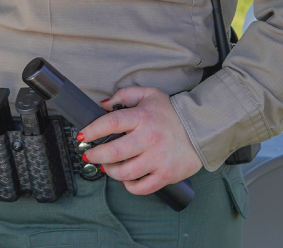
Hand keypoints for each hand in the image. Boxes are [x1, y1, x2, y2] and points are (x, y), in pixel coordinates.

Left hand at [78, 87, 202, 195]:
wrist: (200, 129)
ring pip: (125, 172)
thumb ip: (124, 95)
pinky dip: (129, 186)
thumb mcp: (148, 94)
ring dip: (109, 171)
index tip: (82, 135)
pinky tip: (126, 179)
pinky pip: (142, 187)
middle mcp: (149, 139)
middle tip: (89, 154)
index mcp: (142, 118)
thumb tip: (103, 105)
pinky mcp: (166, 175)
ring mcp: (158, 159)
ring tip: (106, 166)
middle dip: (95, 154)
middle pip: (113, 152)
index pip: (110, 123)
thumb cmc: (171, 112)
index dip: (92, 130)